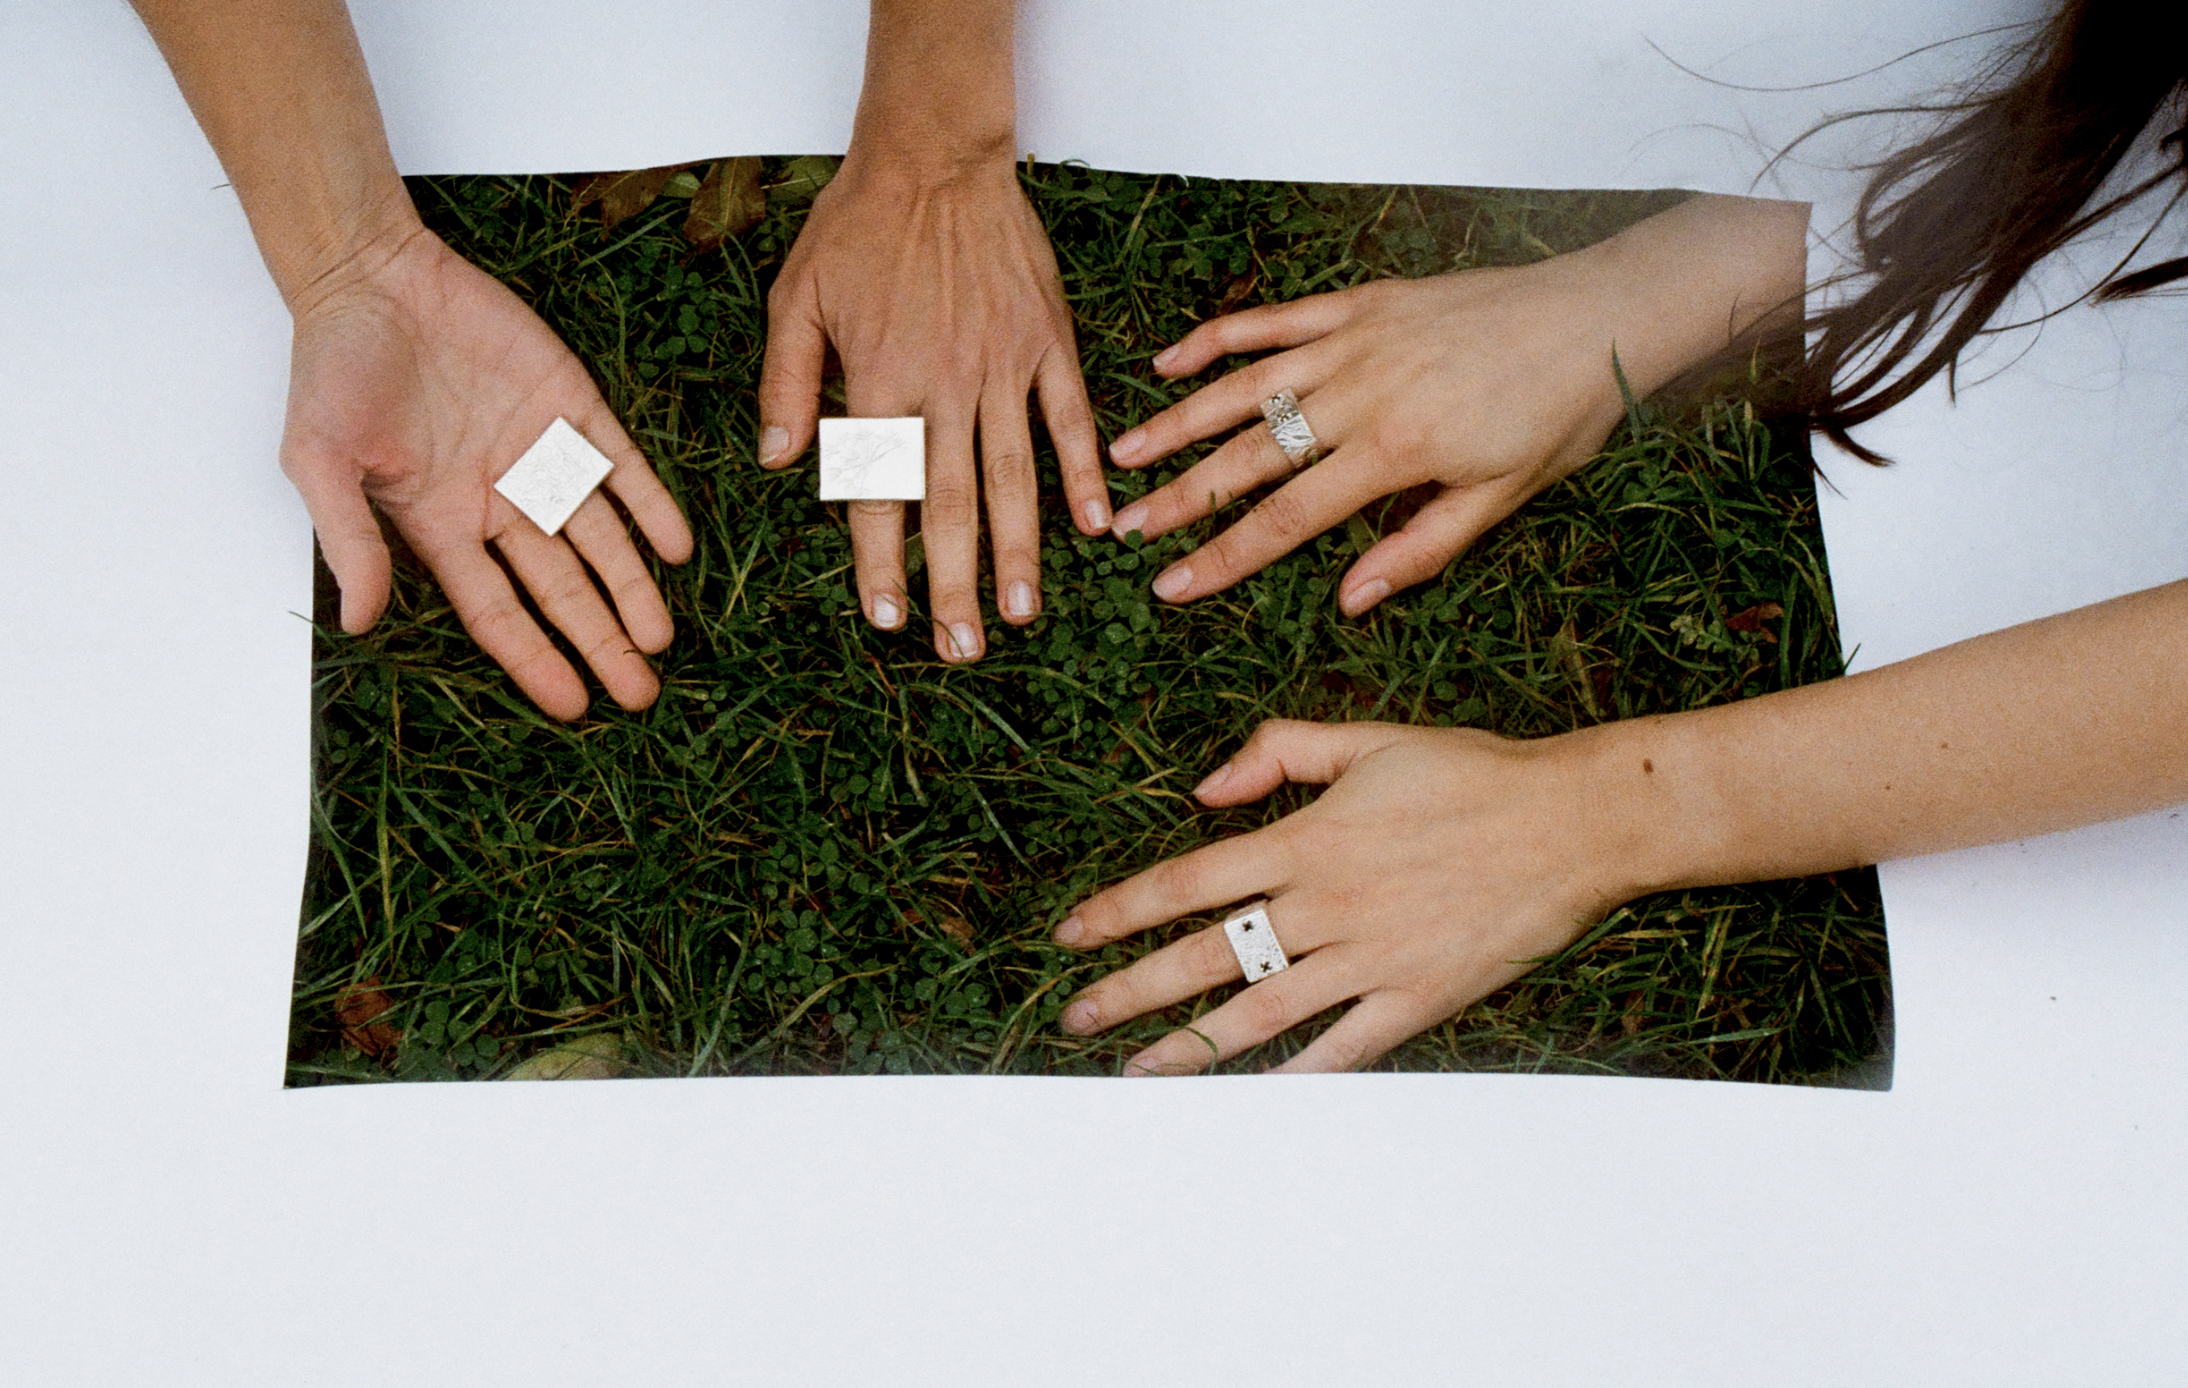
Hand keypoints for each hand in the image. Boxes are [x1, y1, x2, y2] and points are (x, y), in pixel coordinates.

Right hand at [283, 226, 693, 719]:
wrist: (369, 274)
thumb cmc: (331, 367)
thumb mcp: (320, 461)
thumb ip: (348, 540)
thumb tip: (359, 623)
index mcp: (440, 524)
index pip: (499, 611)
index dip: (536, 659)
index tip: (574, 707)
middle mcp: (499, 500)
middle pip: (561, 587)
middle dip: (599, 641)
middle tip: (640, 693)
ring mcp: (539, 453)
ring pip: (599, 536)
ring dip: (632, 586)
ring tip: (661, 638)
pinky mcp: (570, 404)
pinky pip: (620, 465)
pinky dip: (650, 504)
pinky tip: (676, 547)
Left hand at [757, 156, 1106, 661]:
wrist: (935, 155)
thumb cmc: (857, 225)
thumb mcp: (796, 296)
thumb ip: (786, 383)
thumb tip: (780, 465)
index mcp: (880, 379)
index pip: (878, 492)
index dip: (881, 562)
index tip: (887, 620)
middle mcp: (945, 384)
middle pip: (952, 504)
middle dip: (955, 585)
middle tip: (961, 649)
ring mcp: (1004, 367)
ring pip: (1014, 477)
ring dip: (1018, 552)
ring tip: (1020, 615)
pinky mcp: (1047, 343)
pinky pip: (1071, 419)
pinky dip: (1085, 474)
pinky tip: (1096, 529)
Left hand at [1050, 718, 1643, 1073]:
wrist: (1575, 820)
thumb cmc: (1473, 773)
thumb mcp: (1369, 739)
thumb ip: (1278, 750)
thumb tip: (1203, 789)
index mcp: (1306, 839)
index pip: (1185, 881)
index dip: (1118, 912)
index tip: (1070, 937)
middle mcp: (1326, 905)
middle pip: (1205, 958)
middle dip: (1129, 992)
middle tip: (1075, 1020)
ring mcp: (1370, 959)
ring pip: (1259, 1015)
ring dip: (1190, 1049)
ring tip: (1136, 1075)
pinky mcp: (1419, 999)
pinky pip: (1343, 1051)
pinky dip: (1294, 1079)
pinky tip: (1250, 1099)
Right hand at [1105, 262, 1631, 617]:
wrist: (1599, 314)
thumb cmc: (1560, 413)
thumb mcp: (1503, 497)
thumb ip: (1421, 548)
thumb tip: (1348, 601)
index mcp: (1396, 452)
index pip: (1288, 519)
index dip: (1222, 556)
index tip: (1169, 584)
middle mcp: (1362, 393)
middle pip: (1249, 454)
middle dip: (1179, 495)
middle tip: (1121, 527)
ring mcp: (1356, 340)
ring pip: (1245, 384)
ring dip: (1178, 420)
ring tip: (1121, 452)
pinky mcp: (1361, 302)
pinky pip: (1275, 319)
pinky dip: (1218, 338)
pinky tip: (1170, 361)